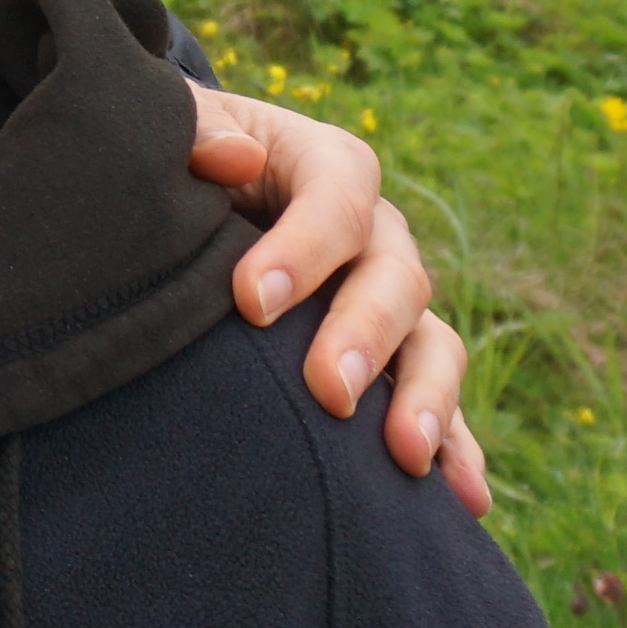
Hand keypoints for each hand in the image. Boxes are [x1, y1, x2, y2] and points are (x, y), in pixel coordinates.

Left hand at [187, 84, 493, 517]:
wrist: (181, 202)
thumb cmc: (170, 164)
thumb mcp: (165, 128)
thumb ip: (191, 130)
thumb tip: (235, 157)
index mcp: (323, 166)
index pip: (336, 195)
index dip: (303, 247)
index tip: (251, 302)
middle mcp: (373, 235)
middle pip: (394, 276)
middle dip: (363, 334)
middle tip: (327, 389)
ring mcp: (386, 302)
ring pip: (430, 343)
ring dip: (425, 399)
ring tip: (403, 455)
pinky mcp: (388, 362)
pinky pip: (434, 405)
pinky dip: (454, 450)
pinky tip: (461, 499)